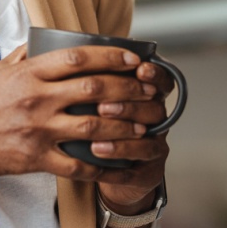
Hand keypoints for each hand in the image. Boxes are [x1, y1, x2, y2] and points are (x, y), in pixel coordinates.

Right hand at [0, 45, 169, 196]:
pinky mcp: (35, 158)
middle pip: (96, 90)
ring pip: (94, 128)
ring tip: (143, 126)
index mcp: (29, 72)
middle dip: (129, 90)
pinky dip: (101, 167)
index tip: (133, 59)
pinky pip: (76, 166)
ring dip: (125, 127)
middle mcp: (37, 98)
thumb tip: (41, 41)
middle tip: (149, 91)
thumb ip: (22, 56)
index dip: (112, 57)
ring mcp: (38, 130)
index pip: (80, 58)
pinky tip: (116, 164)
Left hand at [92, 59, 178, 209]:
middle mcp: (157, 122)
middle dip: (129, 108)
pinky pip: (134, 174)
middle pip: (155, 111)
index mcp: (148, 98)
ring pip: (148, 145)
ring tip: (95, 144)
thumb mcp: (94, 99)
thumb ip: (88, 78)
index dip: (155, 75)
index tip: (140, 69)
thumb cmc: (97, 124)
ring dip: (121, 143)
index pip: (162, 82)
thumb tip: (64, 53)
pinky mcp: (148, 174)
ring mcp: (155, 149)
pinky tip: (95, 168)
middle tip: (102, 108)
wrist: (106, 168)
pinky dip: (114, 171)